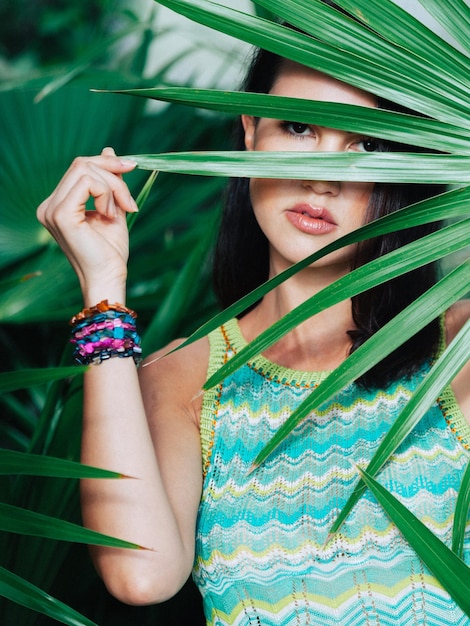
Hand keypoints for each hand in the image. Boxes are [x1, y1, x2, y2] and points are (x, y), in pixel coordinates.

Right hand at [37, 147, 137, 303]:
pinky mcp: (61, 214)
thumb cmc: (110, 252)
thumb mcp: (114, 209)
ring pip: (85, 169)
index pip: (80, 167)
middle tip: (130, 201)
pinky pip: (87, 182)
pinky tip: (110, 215)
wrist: (109, 279)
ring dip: (113, 187)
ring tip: (120, 212)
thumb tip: (109, 151)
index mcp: (58, 204)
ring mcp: (51, 209)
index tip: (132, 169)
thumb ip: (110, 183)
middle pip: (82, 163)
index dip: (108, 165)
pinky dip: (106, 193)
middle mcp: (49, 205)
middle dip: (114, 175)